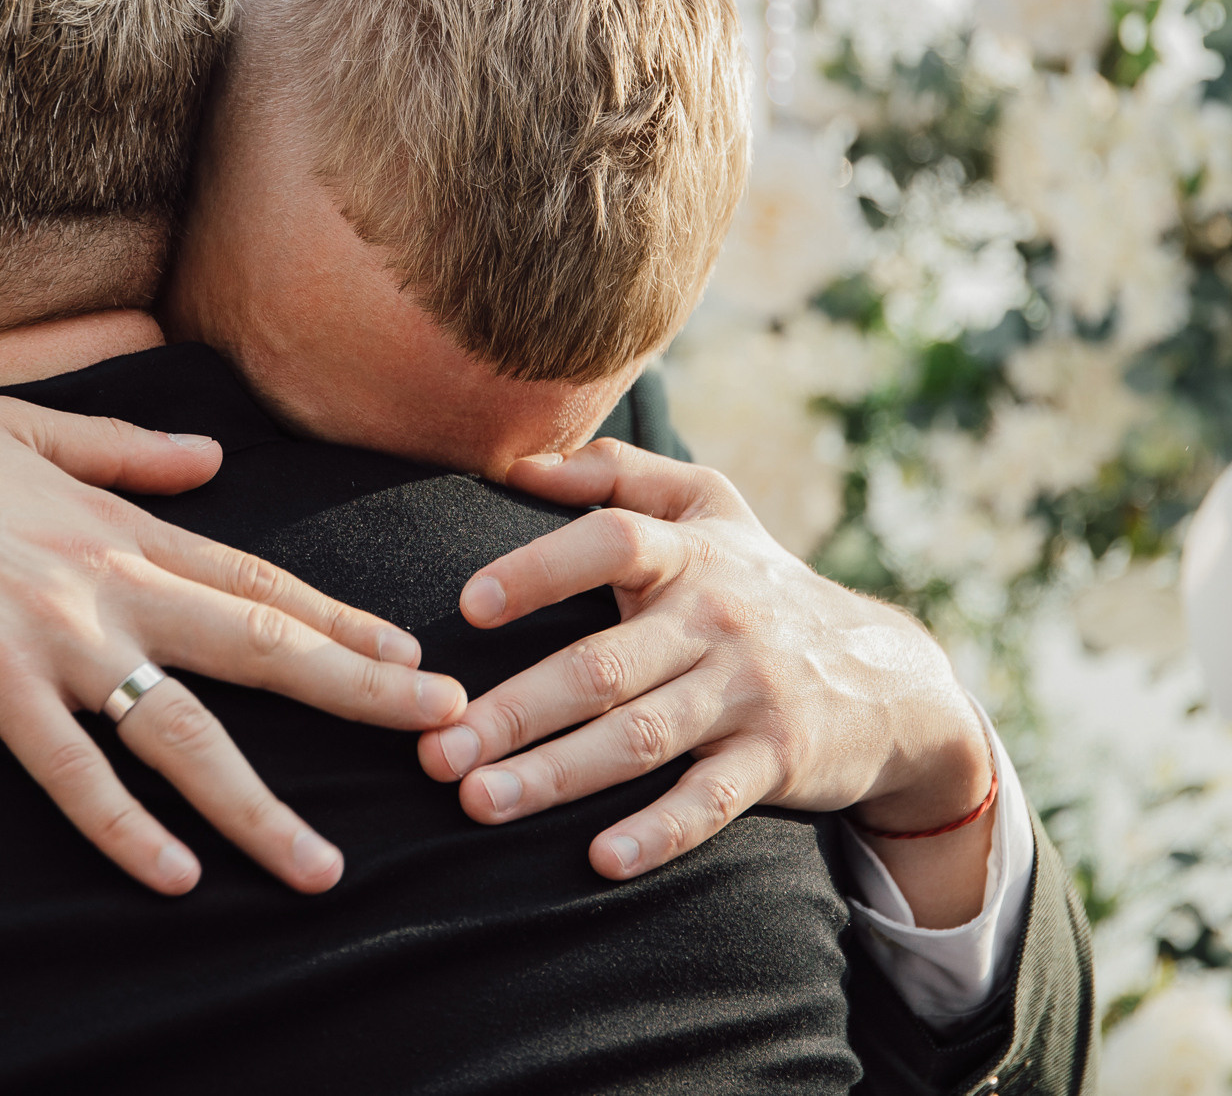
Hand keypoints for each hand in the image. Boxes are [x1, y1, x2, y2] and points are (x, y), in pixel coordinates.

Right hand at [0, 396, 468, 898]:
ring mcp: (50, 633)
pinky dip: (124, 828)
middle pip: (258, 643)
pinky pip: (71, 773)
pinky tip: (174, 879)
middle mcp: (104, 577)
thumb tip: (213, 458)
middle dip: (361, 692)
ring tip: (325, 870)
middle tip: (449, 730)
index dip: (340, 620)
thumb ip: (124, 448)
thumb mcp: (21, 430)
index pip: (254, 578)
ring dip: (261, 805)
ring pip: (182, 729)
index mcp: (115, 523)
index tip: (414, 655)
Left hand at [417, 439, 995, 923]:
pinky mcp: (775, 762)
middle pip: (602, 665)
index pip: (612, 542)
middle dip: (513, 711)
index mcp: (689, 553)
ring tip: (476, 801)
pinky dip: (657, 832)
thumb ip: (613, 472)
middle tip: (433, 749)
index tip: (469, 605)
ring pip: (638, 739)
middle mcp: (716, 619)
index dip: (541, 569)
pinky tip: (599, 860)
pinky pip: (709, 802)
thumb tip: (517, 462)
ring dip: (554, 775)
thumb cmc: (758, 582)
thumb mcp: (707, 504)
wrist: (889, 679)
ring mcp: (747, 694)